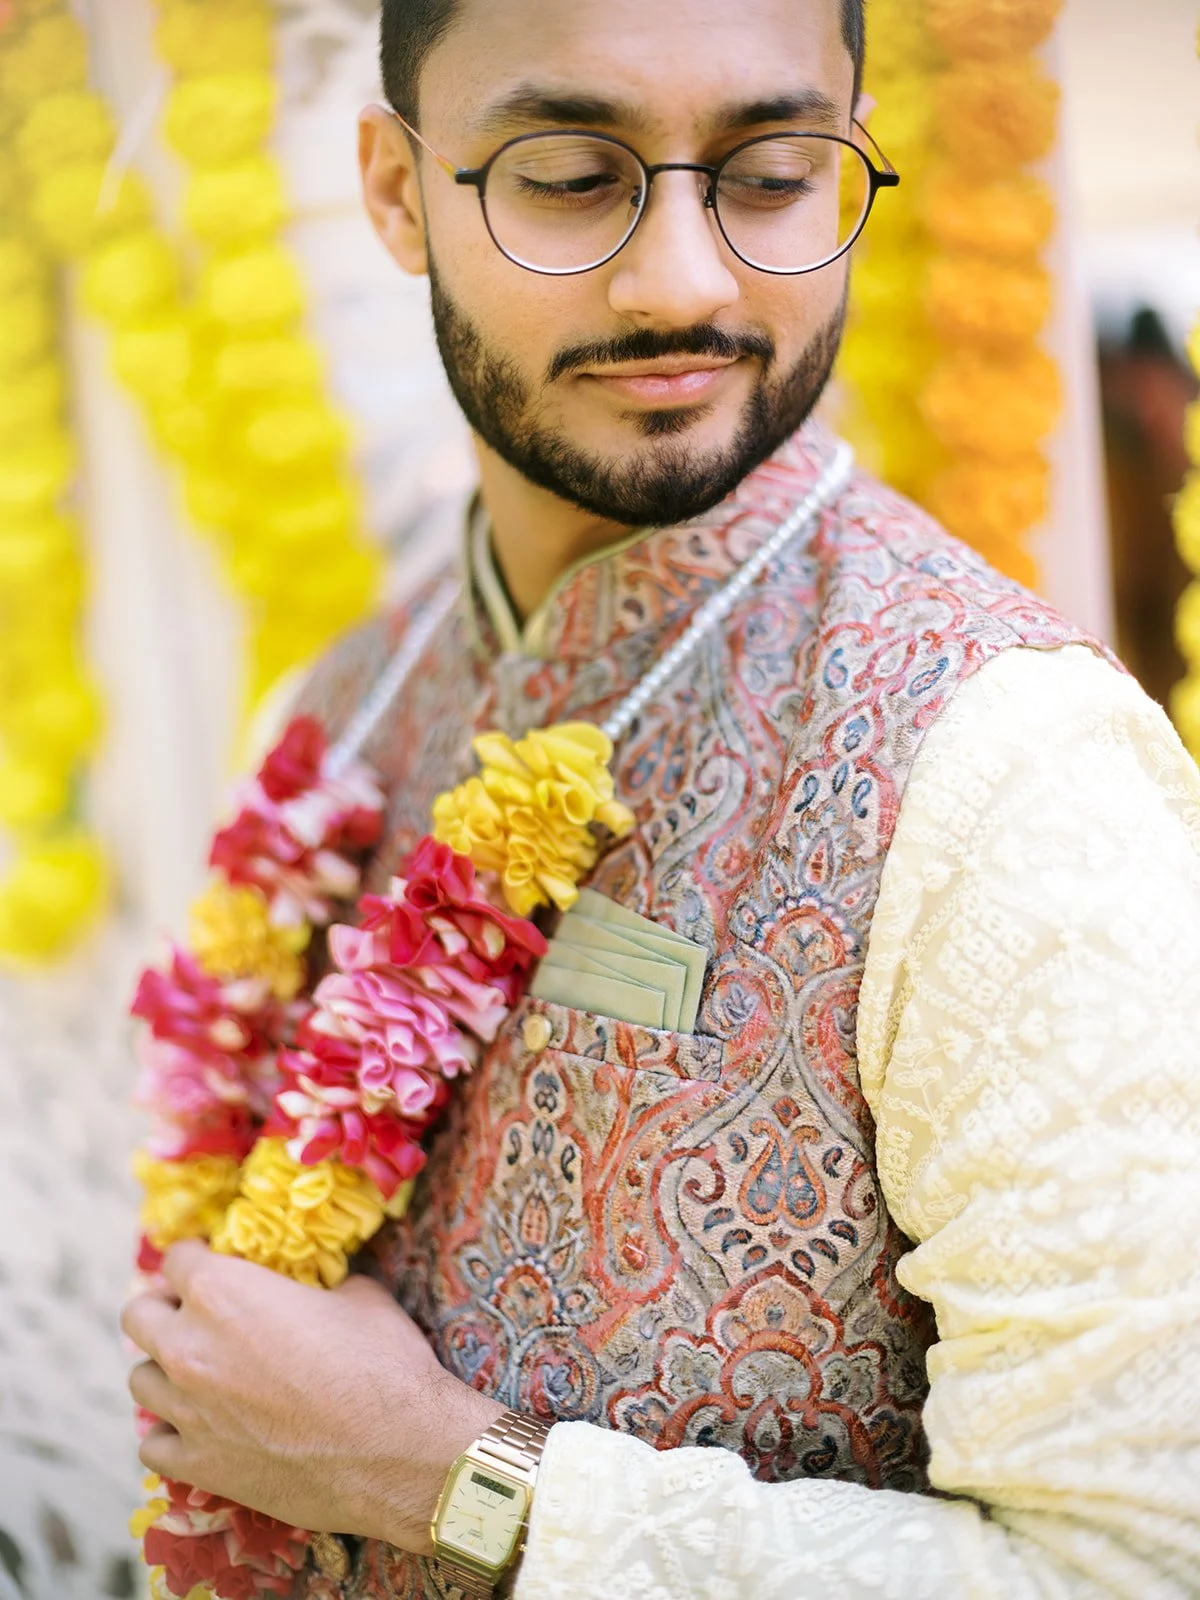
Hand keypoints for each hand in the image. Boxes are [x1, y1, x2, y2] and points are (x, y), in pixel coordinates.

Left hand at [121, 1241, 504, 1552]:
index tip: (212, 1266)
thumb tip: (314, 1291)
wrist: (397, 1450)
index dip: (197, 1259)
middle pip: (137, 1314)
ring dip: (166, 1371)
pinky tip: (203, 1428)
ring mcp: (187, 1410)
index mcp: (224, 1290)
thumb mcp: (358, 1294)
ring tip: (201, 1375)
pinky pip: (153, 1445)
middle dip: (164, 1308)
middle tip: (198, 1317)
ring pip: (139, 1380)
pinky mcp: (197, 1465)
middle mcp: (190, 1345)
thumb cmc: (382, 1361)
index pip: (178, 1258)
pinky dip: (172, 1434)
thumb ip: (316, 1286)